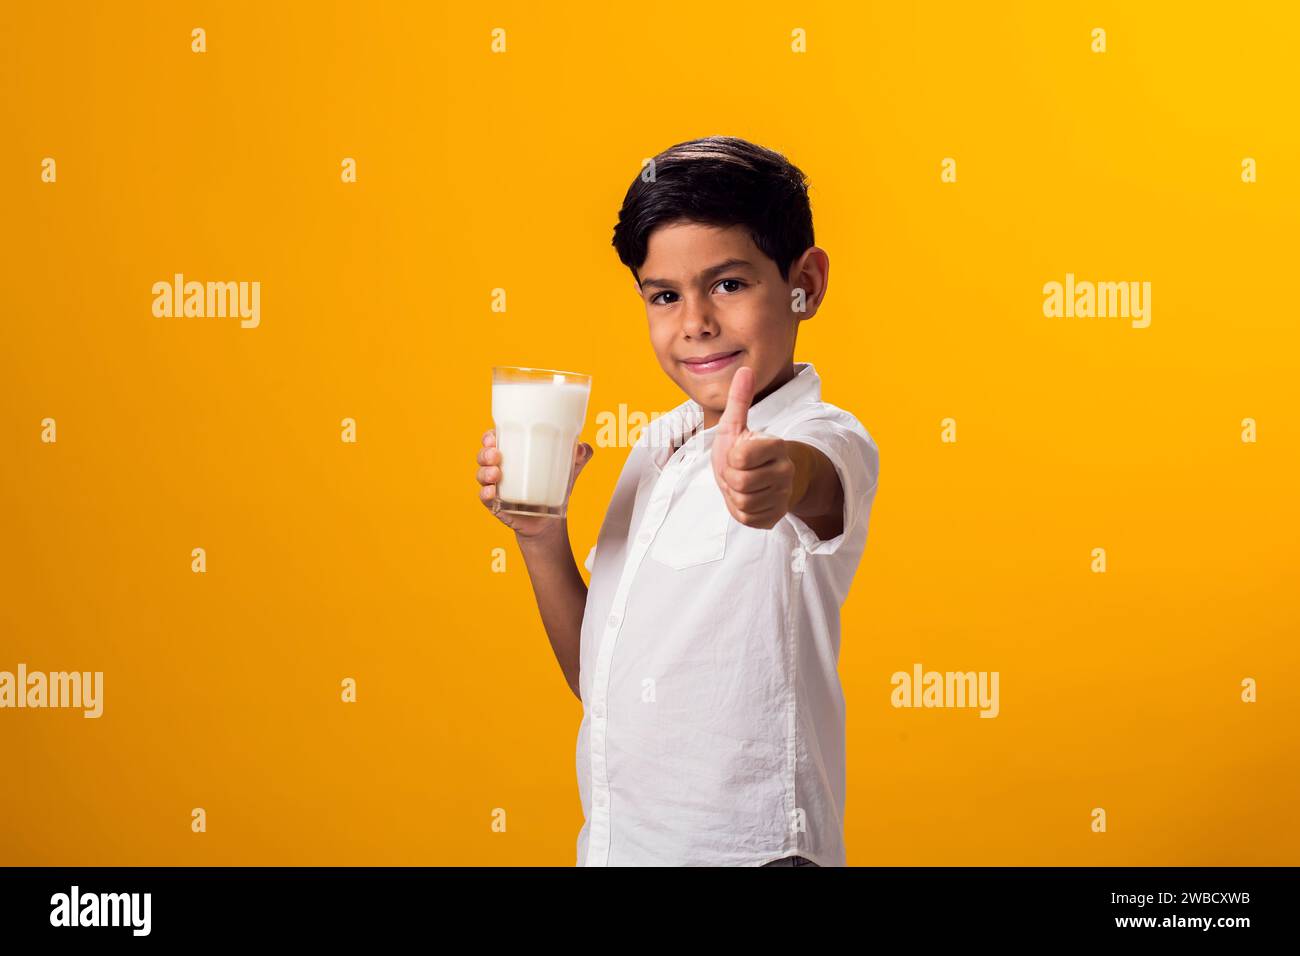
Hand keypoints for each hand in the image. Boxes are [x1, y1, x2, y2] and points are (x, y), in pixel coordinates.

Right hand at [477, 428, 593, 537]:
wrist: (550, 520)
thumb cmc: (554, 486)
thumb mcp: (569, 468)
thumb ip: (580, 455)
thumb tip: (583, 448)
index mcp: (512, 453)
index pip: (493, 439)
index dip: (489, 436)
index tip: (493, 436)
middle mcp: (499, 468)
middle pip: (483, 455)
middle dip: (485, 452)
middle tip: (496, 454)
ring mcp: (495, 487)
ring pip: (481, 475)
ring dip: (485, 472)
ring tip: (496, 474)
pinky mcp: (496, 505)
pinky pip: (485, 498)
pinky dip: (486, 494)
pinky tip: (493, 491)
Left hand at [710, 366, 800, 529]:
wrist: (764, 478)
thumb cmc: (747, 449)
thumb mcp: (737, 424)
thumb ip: (740, 399)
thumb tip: (745, 370)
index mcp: (776, 446)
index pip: (741, 456)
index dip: (731, 456)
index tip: (738, 452)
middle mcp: (785, 471)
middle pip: (740, 482)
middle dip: (730, 477)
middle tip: (736, 471)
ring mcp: (782, 496)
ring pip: (743, 502)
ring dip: (733, 494)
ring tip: (740, 483)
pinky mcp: (775, 516)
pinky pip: (747, 518)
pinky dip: (739, 510)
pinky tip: (745, 498)